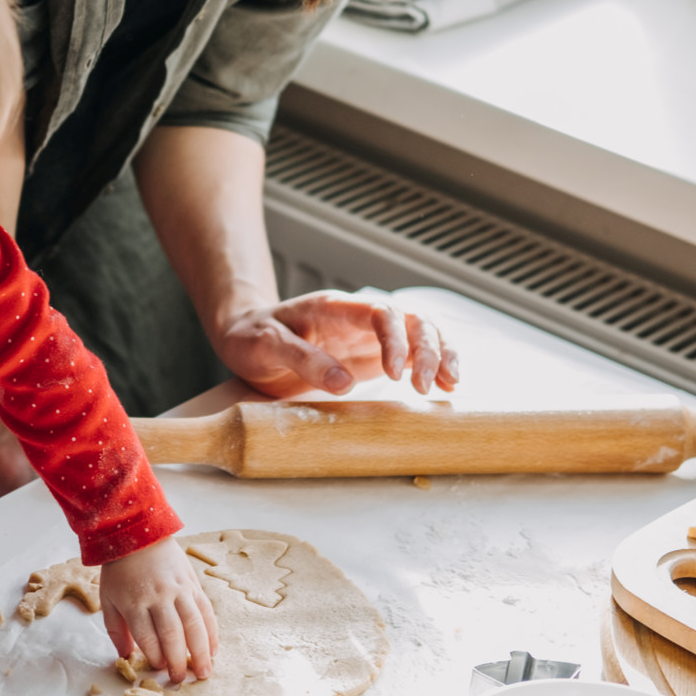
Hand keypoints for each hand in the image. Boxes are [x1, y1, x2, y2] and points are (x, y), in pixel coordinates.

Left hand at [99, 536, 218, 684]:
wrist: (138, 533)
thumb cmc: (120, 571)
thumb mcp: (108, 599)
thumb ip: (116, 630)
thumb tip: (126, 657)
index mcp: (134, 602)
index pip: (148, 637)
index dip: (155, 657)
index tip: (159, 671)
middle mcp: (158, 596)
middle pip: (172, 634)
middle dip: (178, 661)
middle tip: (181, 680)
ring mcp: (178, 589)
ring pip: (193, 624)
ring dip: (200, 651)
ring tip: (204, 672)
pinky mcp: (192, 583)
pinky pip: (205, 610)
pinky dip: (211, 632)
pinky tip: (213, 649)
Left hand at [215, 290, 458, 398]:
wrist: (245, 338)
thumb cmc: (251, 337)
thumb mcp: (264, 345)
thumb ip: (302, 359)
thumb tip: (344, 383)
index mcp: (334, 308)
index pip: (380, 312)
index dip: (396, 339)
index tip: (396, 373)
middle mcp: (359, 317)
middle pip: (411, 319)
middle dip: (429, 349)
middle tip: (427, 386)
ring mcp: (370, 335)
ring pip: (421, 333)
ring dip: (441, 354)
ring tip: (450, 386)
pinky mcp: (375, 354)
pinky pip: (413, 354)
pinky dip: (435, 365)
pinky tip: (447, 386)